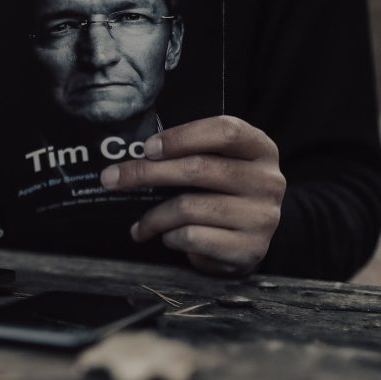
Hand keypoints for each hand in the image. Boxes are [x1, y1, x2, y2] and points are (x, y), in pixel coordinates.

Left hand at [100, 115, 285, 276]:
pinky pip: (193, 237)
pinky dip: (170, 237)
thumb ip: (189, 153)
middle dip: (146, 173)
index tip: (147, 148)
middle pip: (198, 168)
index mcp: (261, 149)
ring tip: (138, 225)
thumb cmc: (222, 194)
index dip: (182, 137)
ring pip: (189, 207)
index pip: (226, 131)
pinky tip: (166, 238)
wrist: (249, 242)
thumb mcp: (218, 164)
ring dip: (153, 216)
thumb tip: (131, 155)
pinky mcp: (250, 248)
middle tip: (112, 179)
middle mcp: (268, 180)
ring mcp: (262, 216)